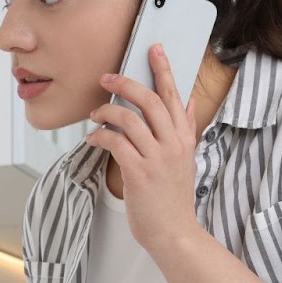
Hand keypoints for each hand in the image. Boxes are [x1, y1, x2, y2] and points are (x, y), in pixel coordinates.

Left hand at [87, 43, 201, 252]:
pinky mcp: (139, 172)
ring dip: (107, 111)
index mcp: (185, 138)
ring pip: (129, 119)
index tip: (153, 49)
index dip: (163, 70)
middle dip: (125, 83)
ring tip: (95, 114)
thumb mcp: (187, 160)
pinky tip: (93, 137)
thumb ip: (186, 129)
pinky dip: (100, 135)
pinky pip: (115, 142)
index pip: (173, 96)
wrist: (174, 233)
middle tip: (106, 78)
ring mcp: (157, 158)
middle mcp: (173, 144)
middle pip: (149, 100)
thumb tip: (188, 101)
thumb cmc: (173, 199)